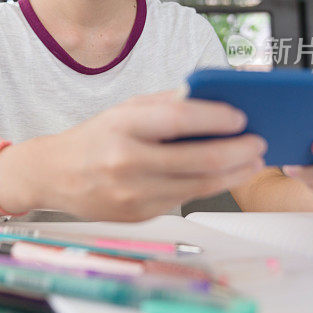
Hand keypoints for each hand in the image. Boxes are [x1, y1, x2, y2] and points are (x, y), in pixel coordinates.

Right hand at [1, 91, 266, 221]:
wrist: (54, 174)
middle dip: (237, 152)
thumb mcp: (123, 110)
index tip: (241, 117)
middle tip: (258, 143)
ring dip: (232, 174)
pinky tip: (222, 176)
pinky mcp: (138, 215)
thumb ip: (164, 103)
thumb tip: (208, 97)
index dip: (216, 119)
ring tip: (251, 162)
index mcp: (123, 126)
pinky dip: (207, 187)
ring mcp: (132, 193)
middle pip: (197, 160)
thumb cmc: (93, 137)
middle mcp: (126, 161)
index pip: (179, 119)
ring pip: (198, 186)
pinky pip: (183, 199)